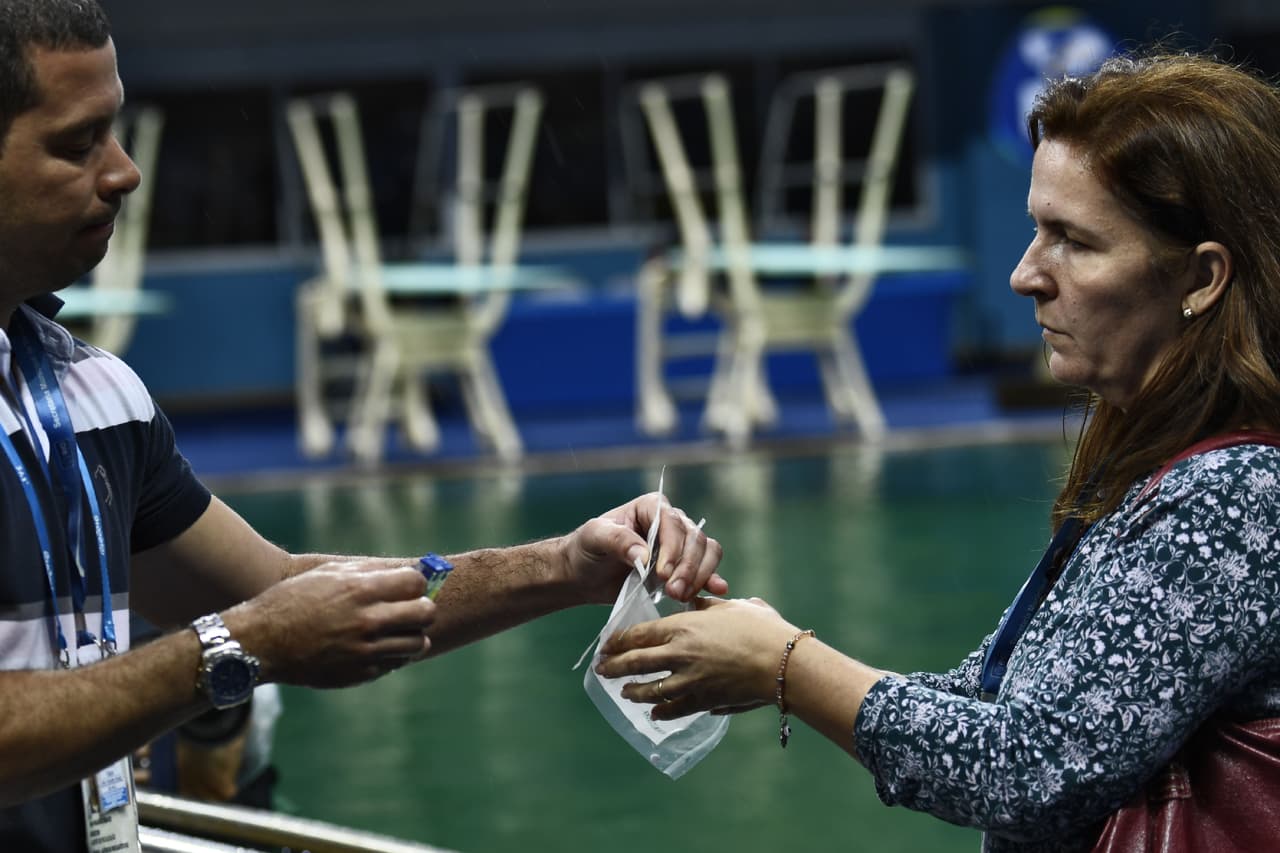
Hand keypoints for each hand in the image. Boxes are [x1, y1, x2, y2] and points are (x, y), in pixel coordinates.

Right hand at [225, 561, 434, 688]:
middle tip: (410, 610)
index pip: (417, 583)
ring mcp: (366, 650)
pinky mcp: (360, 674)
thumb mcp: (327, 574)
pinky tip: (376, 648)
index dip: (416, 584)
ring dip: (413, 636)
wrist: (259, 642)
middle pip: (425, 613)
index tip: (409, 588)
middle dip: (421, 609)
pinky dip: (392, 656)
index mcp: (361, 590)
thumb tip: (401, 569)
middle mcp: (368, 620)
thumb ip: (367, 571)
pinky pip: (394, 664)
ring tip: (398, 632)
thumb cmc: (291, 601)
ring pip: (418, 643)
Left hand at [561, 491, 726, 604]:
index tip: (661, 573)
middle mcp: (671, 523)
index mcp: (651, 507)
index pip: (673, 522)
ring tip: (681, 596)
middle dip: (688, 566)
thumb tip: (644, 556)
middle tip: (673, 591)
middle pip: (695, 539)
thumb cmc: (587, 549)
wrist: (584, 574)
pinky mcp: (682, 568)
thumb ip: (618, 541)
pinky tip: (716, 590)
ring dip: (700, 575)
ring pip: (707, 552)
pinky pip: (707, 569)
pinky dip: (712, 579)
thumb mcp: (595, 538)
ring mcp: (680, 546)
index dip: (672, 548)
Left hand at [595, 596, 795, 719]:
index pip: (639, 634)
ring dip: (634, 691)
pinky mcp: (704, 701)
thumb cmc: (761, 628)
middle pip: (636, 663)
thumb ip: (706, 605)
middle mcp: (679, 654)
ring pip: (651, 689)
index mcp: (683, 626)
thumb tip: (695, 600)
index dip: (618, 640)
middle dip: (614, 667)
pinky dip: (663, 712)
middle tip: (602, 669)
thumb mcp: (730, 606)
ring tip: (624, 692)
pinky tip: (655, 714)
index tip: (606, 644)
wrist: (782, 663)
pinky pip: (676, 708)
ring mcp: (690, 680)